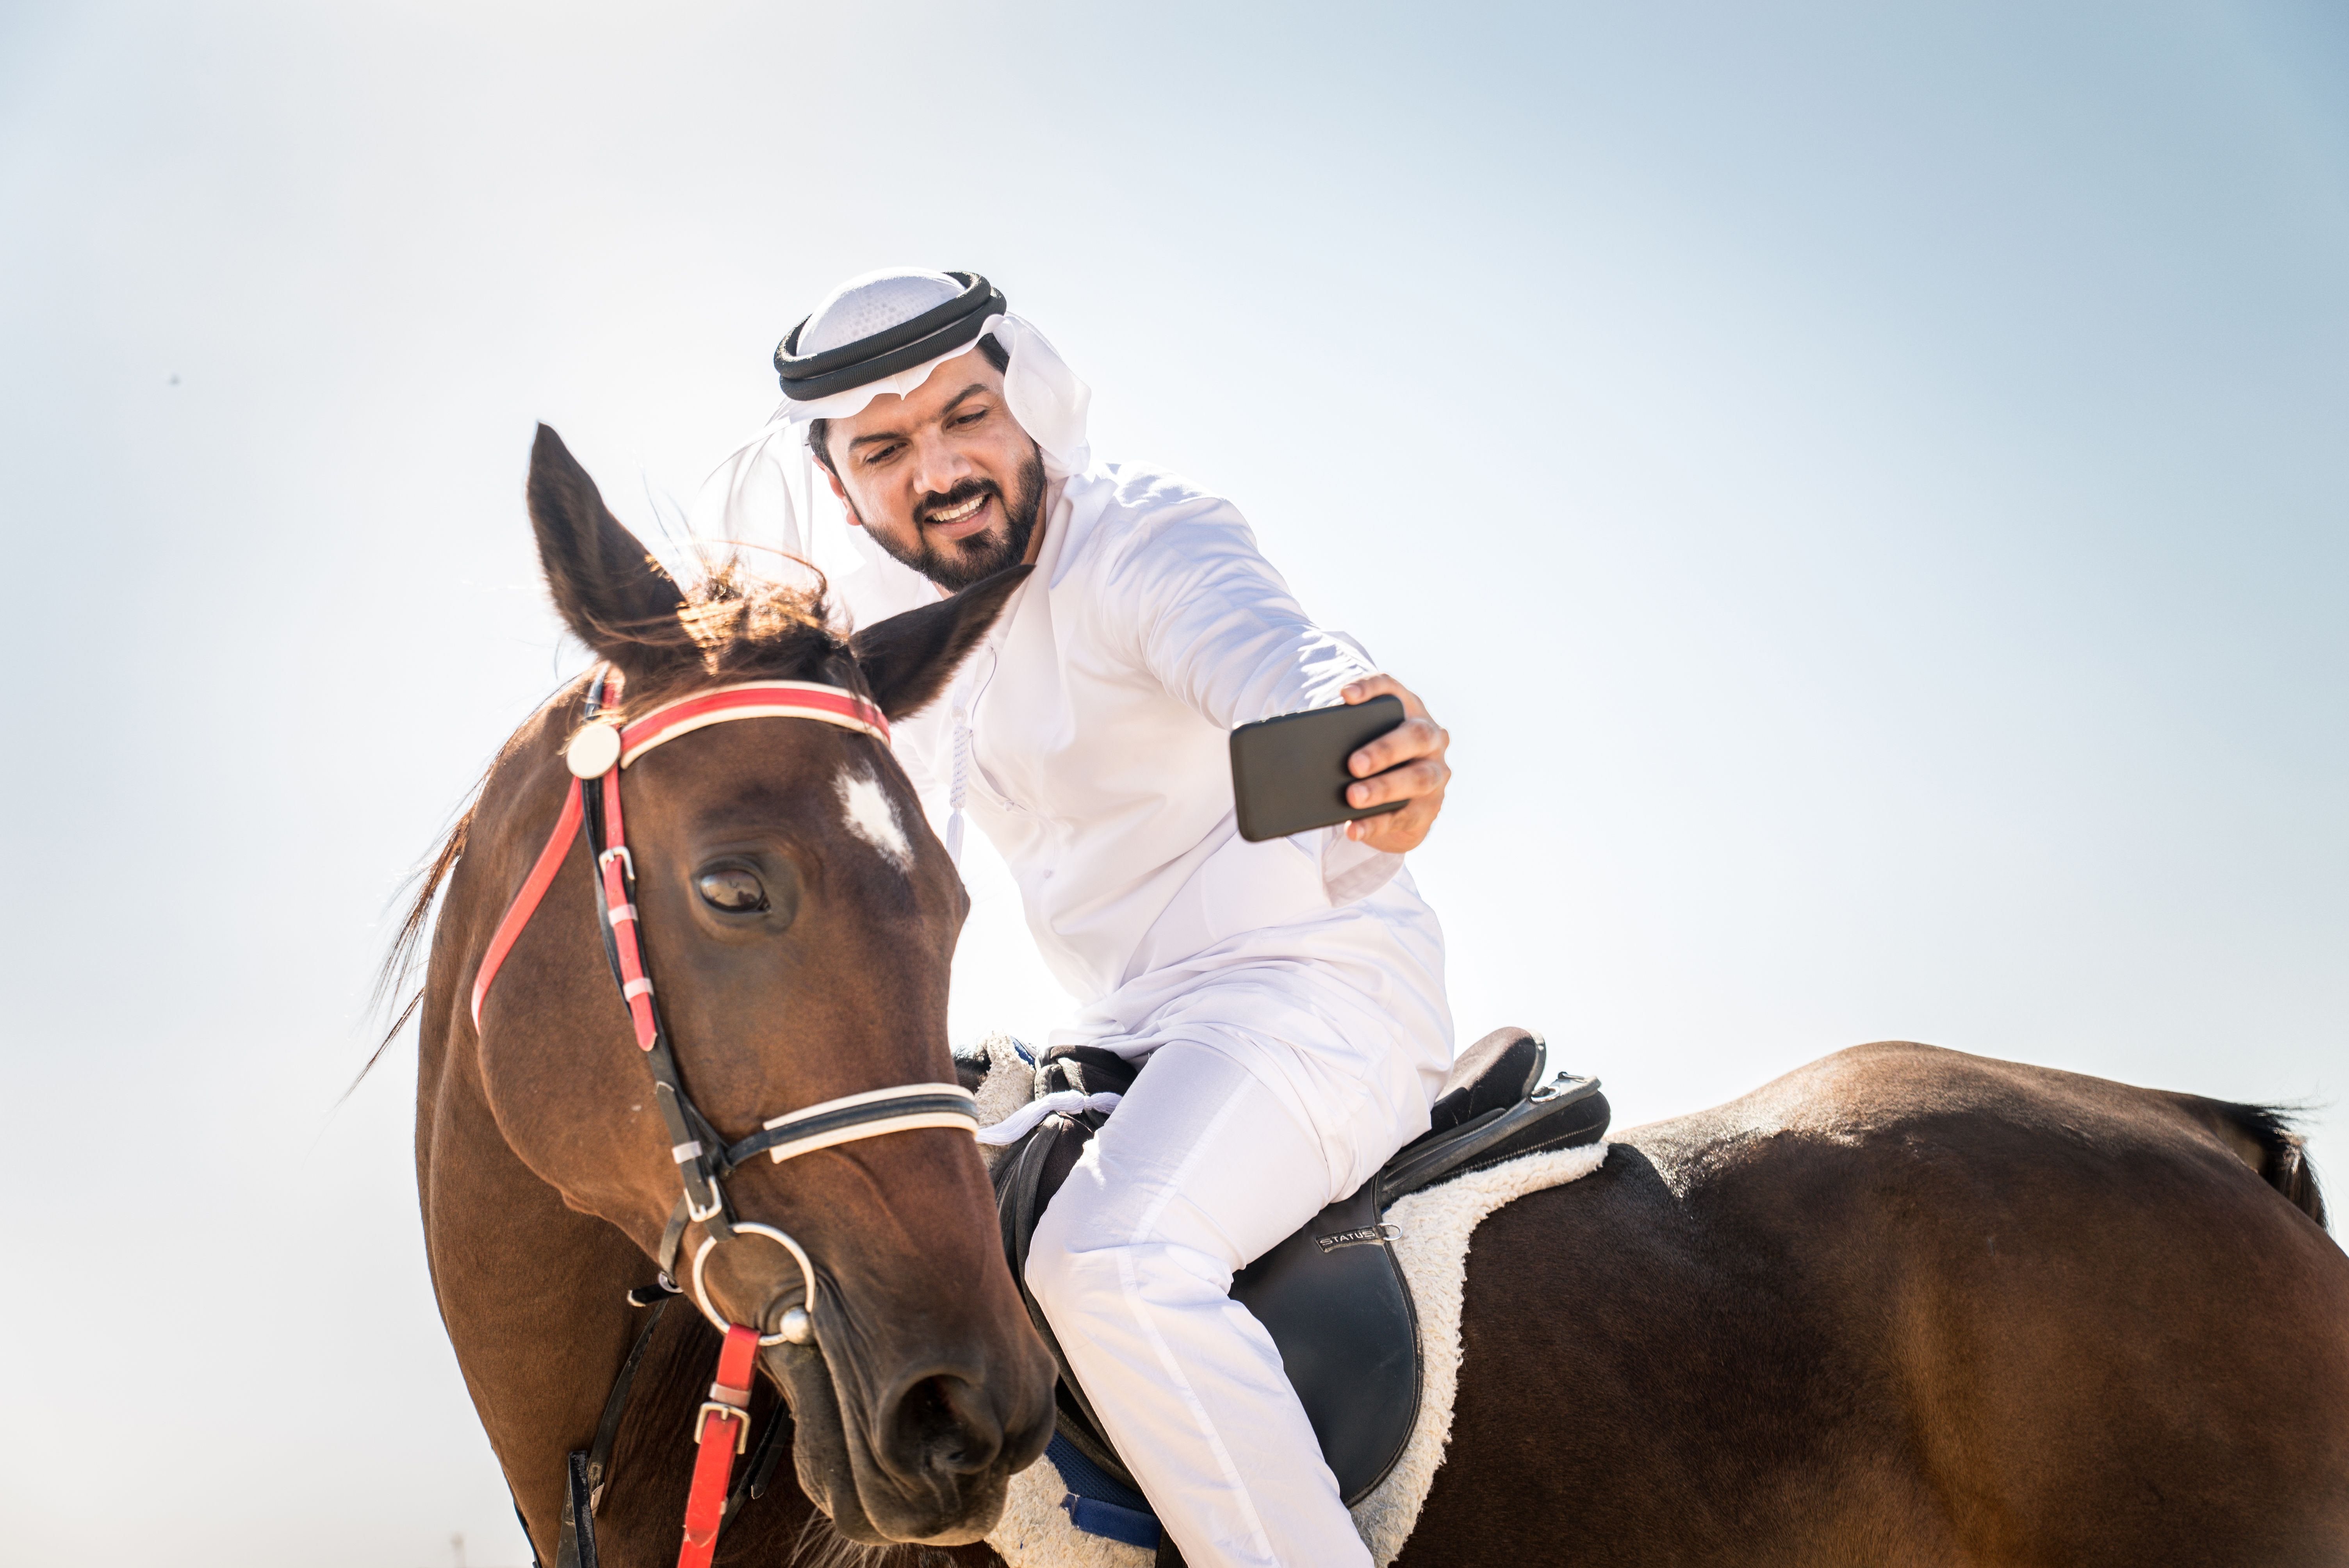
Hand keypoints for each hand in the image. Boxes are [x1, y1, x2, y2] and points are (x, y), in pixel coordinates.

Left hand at [1339, 674, 1449, 852]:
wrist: (1404, 804)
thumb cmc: (1377, 762)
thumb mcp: (1366, 743)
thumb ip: (1347, 738)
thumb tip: (1298, 747)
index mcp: (1410, 712)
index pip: (1394, 691)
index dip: (1372, 689)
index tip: (1345, 695)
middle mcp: (1431, 739)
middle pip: (1416, 736)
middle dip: (1384, 750)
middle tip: (1353, 764)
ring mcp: (1436, 774)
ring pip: (1418, 778)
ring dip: (1383, 788)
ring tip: (1352, 797)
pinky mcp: (1429, 809)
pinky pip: (1404, 817)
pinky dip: (1376, 824)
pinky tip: (1353, 828)